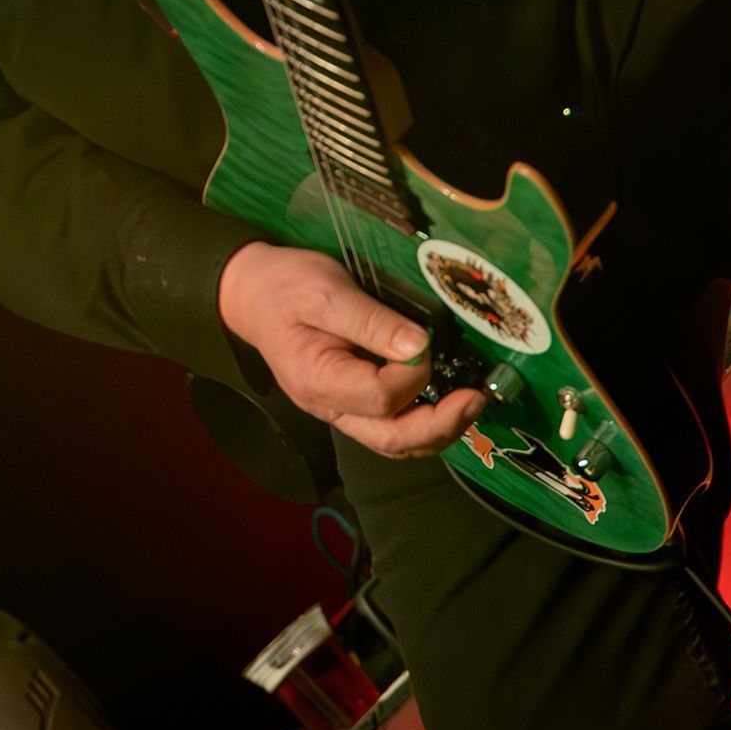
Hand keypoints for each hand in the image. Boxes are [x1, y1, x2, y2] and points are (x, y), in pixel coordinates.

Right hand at [219, 241, 486, 457]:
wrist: (253, 293)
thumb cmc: (286, 287)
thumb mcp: (326, 291)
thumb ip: (372, 321)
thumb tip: (420, 345)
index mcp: (317, 380)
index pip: (380, 397)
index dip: (414, 374)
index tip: (425, 340)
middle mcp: (328, 407)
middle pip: (393, 439)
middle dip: (442, 424)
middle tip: (477, 398)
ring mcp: (338, 410)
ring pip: (395, 443)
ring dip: (438, 431)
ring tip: (472, 404)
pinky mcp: (349, 403)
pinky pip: (389, 428)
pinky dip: (422, 424)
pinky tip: (445, 404)